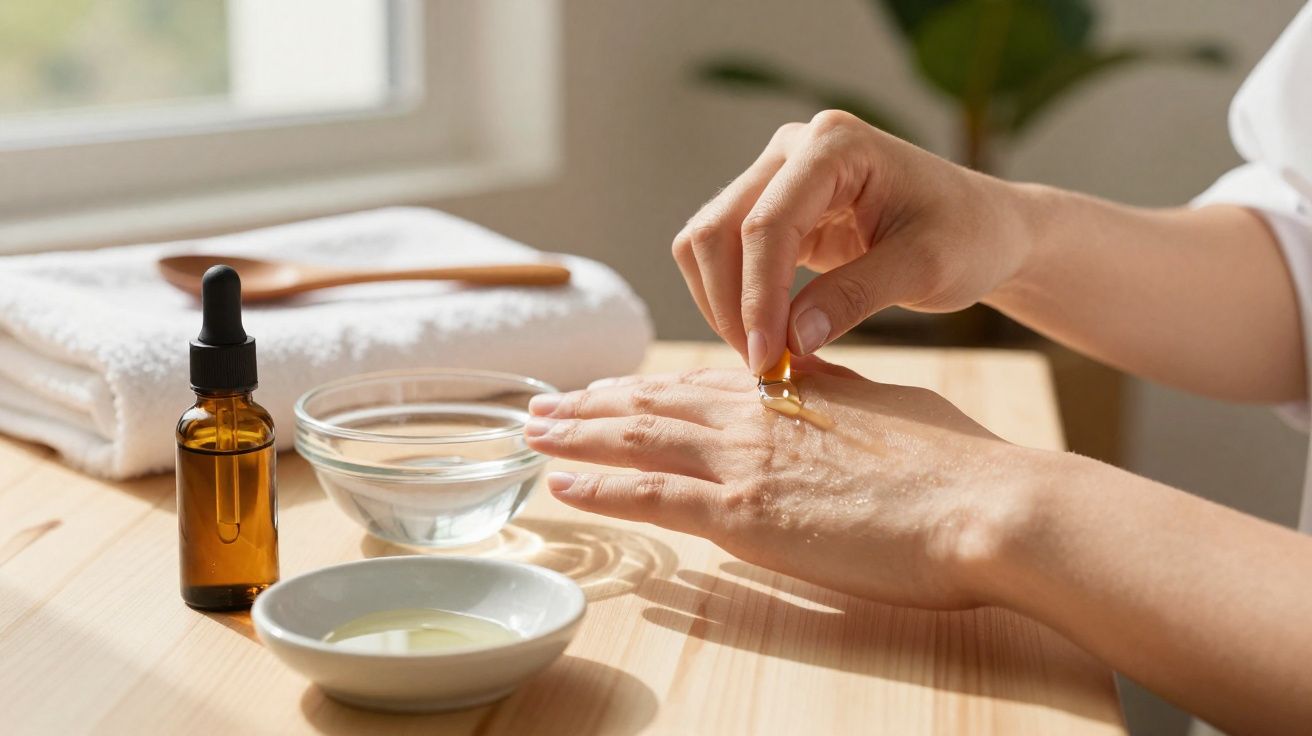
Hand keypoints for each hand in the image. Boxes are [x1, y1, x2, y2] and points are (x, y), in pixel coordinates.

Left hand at [523, 358, 1036, 608]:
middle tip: (542, 408)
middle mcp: (756, 417)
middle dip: (590, 406)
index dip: (643, 387)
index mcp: (789, 390)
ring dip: (578, 438)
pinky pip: (655, 498)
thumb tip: (804, 373)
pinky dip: (602, 490)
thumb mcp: (888, 404)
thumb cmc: (954, 463)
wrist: (988, 503)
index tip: (605, 389)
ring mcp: (747, 463)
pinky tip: (563, 487)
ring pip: (639, 441)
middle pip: (652, 405)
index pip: (696, 383)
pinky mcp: (748, 515)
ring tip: (533, 436)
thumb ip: (833, 390)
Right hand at [673, 110, 1030, 373]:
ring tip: (768, 358)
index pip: (767, 223)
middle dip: (731, 305)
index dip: (758, 297)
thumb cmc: (968, 236)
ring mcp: (775, 177)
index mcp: (835, 145)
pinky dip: (732, 301)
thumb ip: (856, 298)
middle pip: (718, 229)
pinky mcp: (770, 210)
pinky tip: (769, 338)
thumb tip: (788, 341)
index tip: (767, 361)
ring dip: (723, 306)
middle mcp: (792, 150)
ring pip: (706, 243)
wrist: (983, 227)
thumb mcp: (926, 269)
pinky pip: (723, 256)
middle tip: (765, 369)